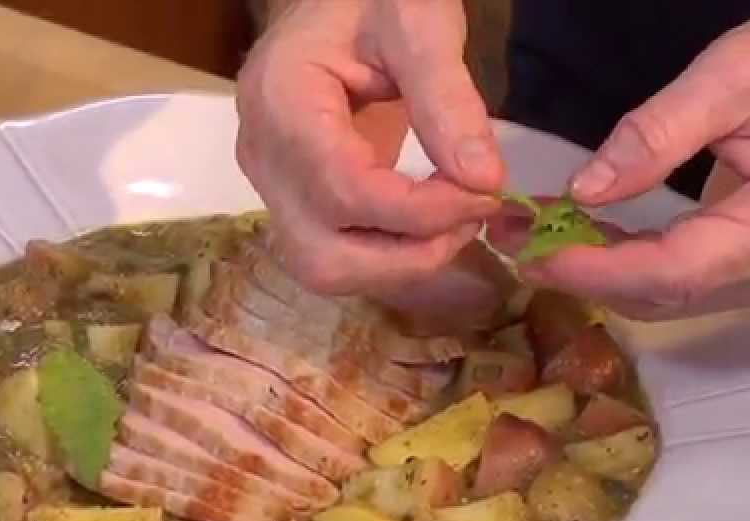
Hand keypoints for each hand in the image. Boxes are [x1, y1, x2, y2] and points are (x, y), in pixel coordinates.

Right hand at [236, 0, 503, 300]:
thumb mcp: (418, 24)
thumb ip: (448, 99)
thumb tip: (486, 182)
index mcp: (281, 100)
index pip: (345, 191)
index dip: (421, 212)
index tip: (485, 195)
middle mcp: (262, 156)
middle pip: (322, 255)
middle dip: (406, 257)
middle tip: (470, 220)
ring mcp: (269, 183)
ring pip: (322, 268)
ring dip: (397, 266)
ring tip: (453, 226)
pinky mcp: (290, 198)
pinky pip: (332, 253)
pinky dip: (386, 256)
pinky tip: (430, 225)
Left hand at [495, 0, 749, 319]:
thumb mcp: (733, 74)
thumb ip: (656, 134)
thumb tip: (586, 188)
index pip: (671, 271)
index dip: (594, 269)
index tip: (530, 253)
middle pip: (663, 294)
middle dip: (581, 272)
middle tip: (509, 239)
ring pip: (667, 296)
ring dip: (597, 271)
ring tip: (530, 236)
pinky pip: (682, 281)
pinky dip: (626, 264)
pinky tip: (579, 239)